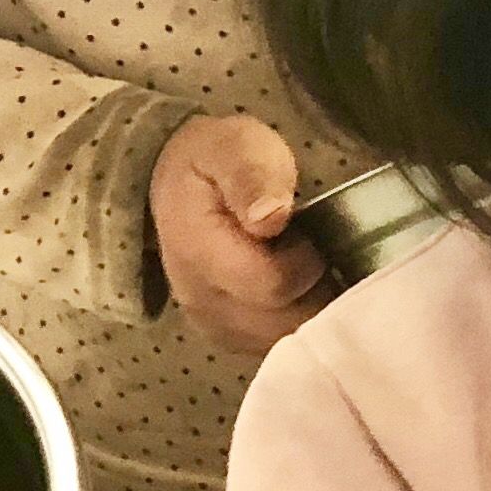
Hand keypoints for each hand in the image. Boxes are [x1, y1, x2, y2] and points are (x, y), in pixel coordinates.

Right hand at [150, 113, 330, 355]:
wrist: (175, 184)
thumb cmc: (217, 159)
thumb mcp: (234, 146)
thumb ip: (253, 176)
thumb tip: (271, 218)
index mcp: (200, 254)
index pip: (274, 284)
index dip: (306, 260)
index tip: (305, 230)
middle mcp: (203, 303)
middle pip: (287, 320)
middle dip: (314, 285)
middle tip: (309, 245)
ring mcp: (215, 327)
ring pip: (288, 337)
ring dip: (310, 304)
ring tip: (302, 262)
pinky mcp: (228, 339)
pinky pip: (280, 345)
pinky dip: (298, 318)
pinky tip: (297, 285)